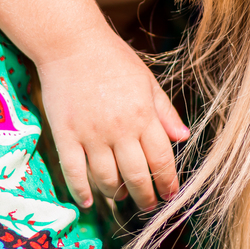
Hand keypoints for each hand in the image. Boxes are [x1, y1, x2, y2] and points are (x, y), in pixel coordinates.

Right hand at [35, 27, 188, 211]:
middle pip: (137, 175)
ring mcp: (91, 134)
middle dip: (146, 196)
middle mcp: (119, 129)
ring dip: (117, 195)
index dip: (167, 181)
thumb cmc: (112, 58)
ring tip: (122, 198)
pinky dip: (82, 192)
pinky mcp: (65, 135)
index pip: (161, 158)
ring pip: (107, 179)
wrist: (71, 43)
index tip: (170, 194)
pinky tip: (89, 201)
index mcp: (142, 114)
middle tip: (149, 205)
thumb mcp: (146, 80)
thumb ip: (164, 111)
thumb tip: (184, 138)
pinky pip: (74, 172)